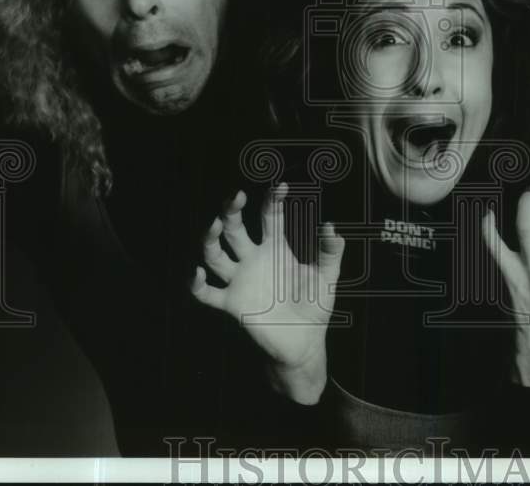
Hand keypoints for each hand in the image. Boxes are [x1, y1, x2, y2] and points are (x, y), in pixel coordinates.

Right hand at [190, 183, 344, 403]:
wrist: (305, 343)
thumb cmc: (315, 306)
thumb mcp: (327, 277)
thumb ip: (331, 252)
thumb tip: (332, 226)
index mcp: (276, 249)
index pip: (270, 216)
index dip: (273, 200)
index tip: (281, 186)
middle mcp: (254, 260)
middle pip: (235, 229)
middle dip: (231, 211)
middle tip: (236, 196)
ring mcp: (240, 281)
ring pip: (215, 255)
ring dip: (210, 240)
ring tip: (214, 225)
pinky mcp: (233, 304)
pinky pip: (207, 294)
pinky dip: (197, 284)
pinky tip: (198, 273)